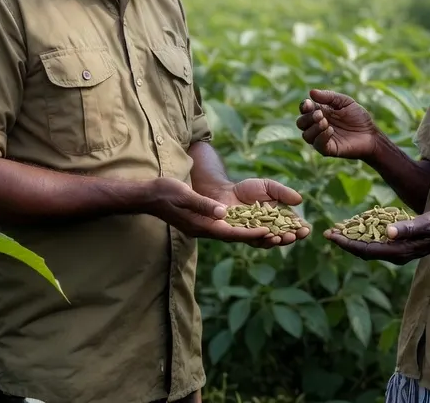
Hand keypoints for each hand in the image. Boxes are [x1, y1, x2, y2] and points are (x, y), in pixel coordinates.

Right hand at [146, 177, 274, 242]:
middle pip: (236, 236)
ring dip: (253, 233)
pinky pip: (228, 226)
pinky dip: (243, 226)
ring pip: (234, 232)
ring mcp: (205, 226)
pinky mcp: (205, 222)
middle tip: (280, 237)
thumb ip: (202, 204)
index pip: (230, 233)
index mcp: (201, 226)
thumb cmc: (165, 192)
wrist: (150, 196)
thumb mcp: (184, 194)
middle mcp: (206, 230)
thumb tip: (222, 212)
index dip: (250, 233)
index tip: (268, 232)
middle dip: (258, 237)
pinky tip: (255, 222)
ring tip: (276, 232)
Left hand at [203, 178, 311, 247]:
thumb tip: (299, 200)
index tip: (306, 229)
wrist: (223, 191)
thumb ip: (283, 193)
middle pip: (281, 237)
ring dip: (275, 240)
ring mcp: (253, 235)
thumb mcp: (268, 187)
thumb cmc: (247, 189)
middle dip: (289, 238)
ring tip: (281, 237)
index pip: (291, 227)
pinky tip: (265, 233)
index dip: (299, 229)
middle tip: (295, 236)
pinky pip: (249, 238)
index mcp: (277, 219)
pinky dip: (258, 237)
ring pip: (266, 241)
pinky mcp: (239, 236)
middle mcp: (267, 230)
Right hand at [296, 89, 381, 159]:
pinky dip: (321, 136)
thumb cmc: (359, 117)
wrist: (371, 134)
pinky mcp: (328, 149)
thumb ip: (329, 97)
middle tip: (320, 114)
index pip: (304, 110)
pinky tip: (331, 130)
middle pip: (301, 123)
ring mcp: (322, 138)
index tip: (309, 103)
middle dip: (307, 117)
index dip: (304, 106)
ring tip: (325, 122)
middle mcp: (318, 126)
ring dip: (313, 128)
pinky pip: (317, 145)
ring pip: (306, 135)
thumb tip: (311, 92)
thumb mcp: (345, 102)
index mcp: (320, 113)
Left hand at [325, 210, 429, 264]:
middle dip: (345, 242)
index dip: (346, 243)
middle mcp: (395, 255)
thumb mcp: (425, 224)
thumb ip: (407, 228)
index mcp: (398, 251)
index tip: (331, 236)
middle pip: (363, 251)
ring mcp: (397, 251)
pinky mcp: (399, 245)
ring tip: (337, 230)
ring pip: (368, 247)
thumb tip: (388, 232)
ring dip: (352, 239)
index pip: (365, 250)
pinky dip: (364, 236)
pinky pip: (376, 243)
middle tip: (327, 232)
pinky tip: (357, 227)